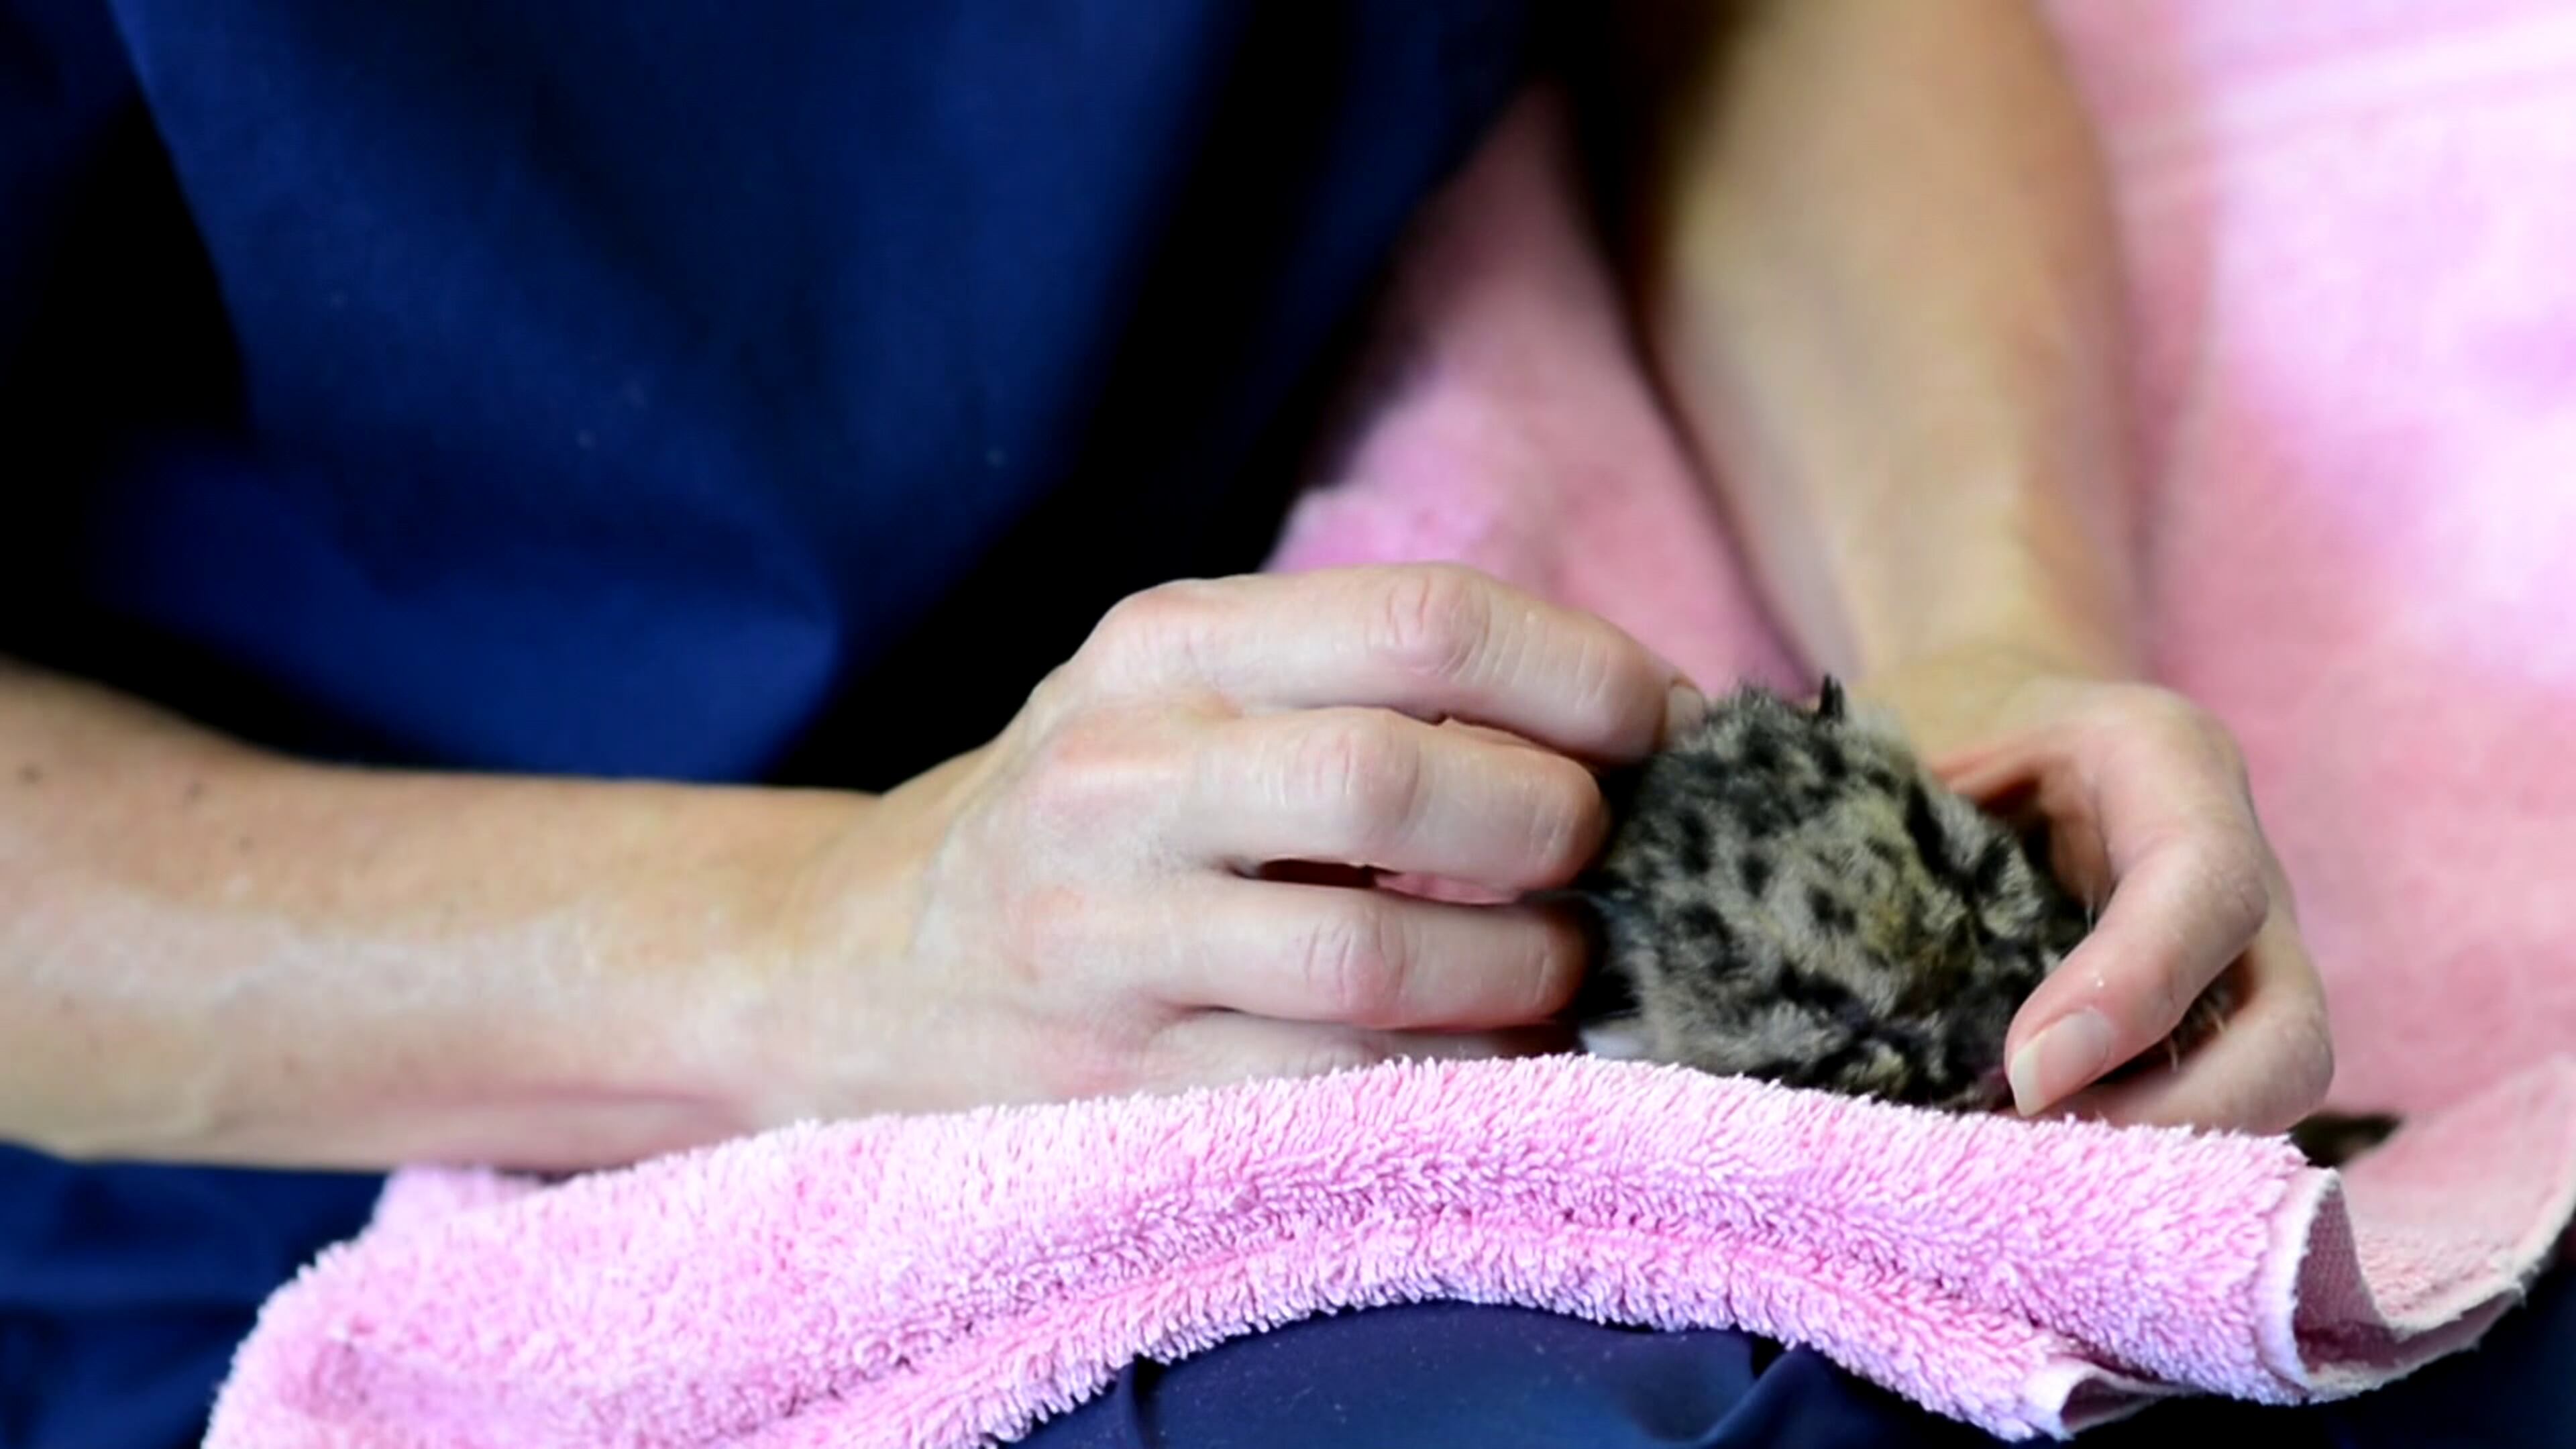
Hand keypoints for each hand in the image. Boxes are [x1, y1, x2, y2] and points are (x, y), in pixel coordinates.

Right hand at [757, 564, 1700, 1119]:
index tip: (1667, 727)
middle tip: (1607, 853)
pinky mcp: (1115, 1080)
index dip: (1584, 675)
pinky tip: (1490, 1049)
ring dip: (1524, 970)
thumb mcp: (1181, 691)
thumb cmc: (1086, 815)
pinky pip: (1335, 1087)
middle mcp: (1122, 776)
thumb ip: (1359, 679)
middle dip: (1559, 822)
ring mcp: (1106, 937)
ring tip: (1560, 963)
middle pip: (1402, 781)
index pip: (1421, 621)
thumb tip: (1631, 712)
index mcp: (1165, 649)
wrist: (856, 965)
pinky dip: (1455, 1074)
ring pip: (1377, 959)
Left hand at [1854, 645, 2333, 1135]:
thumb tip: (1784, 956)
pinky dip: (2134, 1156)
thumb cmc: (1942, 723)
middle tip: (2037, 1153)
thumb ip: (1879, 827)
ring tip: (2023, 1181)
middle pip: (2289, 1033)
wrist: (1992, 710)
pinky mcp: (2208, 1029)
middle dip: (2183, 1119)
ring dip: (2158, 1155)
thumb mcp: (1908, 730)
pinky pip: (2211, 1110)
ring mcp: (2243, 965)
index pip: (2201, 887)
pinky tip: (2028, 1178)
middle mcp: (2241, 875)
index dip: (2129, 994)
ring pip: (2268, 1093)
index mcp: (2168, 765)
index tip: (2024, 1074)